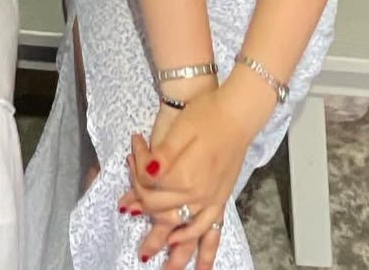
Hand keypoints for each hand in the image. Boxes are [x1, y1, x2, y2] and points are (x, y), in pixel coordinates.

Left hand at [122, 85, 271, 268]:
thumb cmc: (207, 116)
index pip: (149, 185)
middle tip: (131, 215)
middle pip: (161, 210)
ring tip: (158, 264)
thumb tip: (146, 170)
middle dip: (142, 207)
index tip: (133, 150)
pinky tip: (195, 256)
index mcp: (184, 176)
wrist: (237, 114)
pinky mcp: (221, 199)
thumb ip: (162, 154)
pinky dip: (203, 245)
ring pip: (186, 232)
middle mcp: (198, 194)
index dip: (135, 171)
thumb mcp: (180, 130)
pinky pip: (211, 230)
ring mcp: (211, 199)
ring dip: (172, 250)